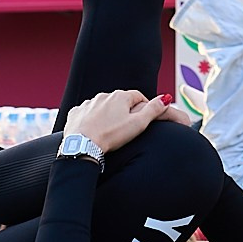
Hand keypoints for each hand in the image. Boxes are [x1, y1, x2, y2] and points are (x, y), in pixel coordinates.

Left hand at [64, 88, 183, 152]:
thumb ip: (153, 110)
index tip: (143, 118)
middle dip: (124, 110)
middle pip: (119, 101)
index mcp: (120, 97)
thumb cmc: (111, 136)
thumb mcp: (138, 124)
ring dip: (107, 114)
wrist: (82, 145)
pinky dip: (91, 119)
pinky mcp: (76, 112)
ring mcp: (88, 103)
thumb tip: (166, 98)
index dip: (143, 106)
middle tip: (127, 127)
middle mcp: (103, 95)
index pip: (137, 96)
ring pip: (102, 106)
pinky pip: (86, 113)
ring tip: (110, 130)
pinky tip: (94, 130)